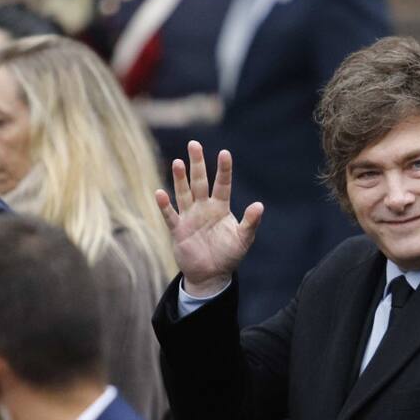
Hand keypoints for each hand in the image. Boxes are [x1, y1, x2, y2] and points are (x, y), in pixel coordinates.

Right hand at [156, 141, 262, 295]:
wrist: (211, 274)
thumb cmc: (228, 254)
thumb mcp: (243, 239)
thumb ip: (250, 222)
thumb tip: (259, 205)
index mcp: (221, 207)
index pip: (222, 184)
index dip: (223, 169)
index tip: (224, 153)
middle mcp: (204, 208)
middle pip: (199, 181)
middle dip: (197, 164)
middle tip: (194, 144)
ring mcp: (190, 217)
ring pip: (184, 193)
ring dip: (180, 179)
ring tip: (178, 162)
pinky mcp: (178, 230)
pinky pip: (170, 215)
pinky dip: (165, 205)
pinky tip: (160, 192)